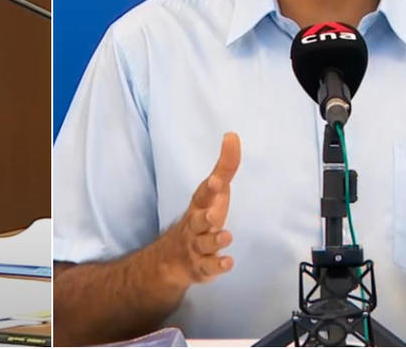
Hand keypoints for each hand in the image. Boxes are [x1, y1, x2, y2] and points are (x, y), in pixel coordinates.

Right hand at [161, 132, 240, 287]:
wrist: (173, 256)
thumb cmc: (201, 216)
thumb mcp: (213, 192)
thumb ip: (225, 167)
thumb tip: (233, 136)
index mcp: (199, 205)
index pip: (203, 194)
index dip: (210, 188)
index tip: (217, 181)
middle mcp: (195, 225)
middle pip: (198, 221)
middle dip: (205, 217)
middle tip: (214, 214)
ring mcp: (196, 247)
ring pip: (203, 245)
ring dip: (214, 241)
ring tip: (226, 236)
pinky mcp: (201, 267)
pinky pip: (207, 268)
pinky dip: (217, 266)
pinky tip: (227, 262)